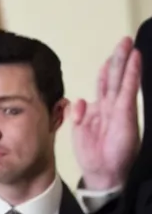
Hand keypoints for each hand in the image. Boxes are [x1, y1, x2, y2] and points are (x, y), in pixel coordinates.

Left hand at [72, 37, 140, 189]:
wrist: (102, 172)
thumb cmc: (92, 153)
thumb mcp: (78, 130)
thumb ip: (78, 113)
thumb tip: (79, 99)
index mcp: (99, 109)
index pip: (103, 85)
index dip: (106, 70)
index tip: (109, 57)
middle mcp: (111, 106)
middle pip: (114, 77)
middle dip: (119, 59)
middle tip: (124, 41)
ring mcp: (120, 108)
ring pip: (122, 79)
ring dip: (126, 61)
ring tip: (130, 45)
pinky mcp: (126, 113)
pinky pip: (128, 89)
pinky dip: (131, 74)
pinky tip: (134, 60)